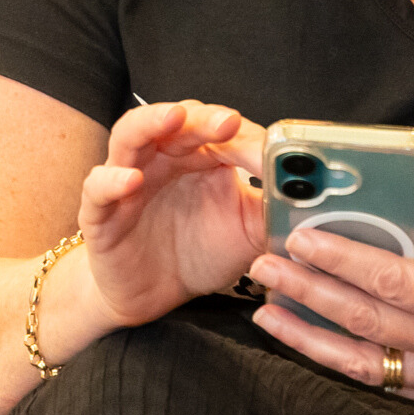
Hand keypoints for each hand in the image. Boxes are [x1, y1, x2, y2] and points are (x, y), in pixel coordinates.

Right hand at [75, 100, 267, 327]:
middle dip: (203, 118)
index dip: (245, 137)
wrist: (152, 296)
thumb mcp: (247, 232)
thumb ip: (275, 209)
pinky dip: (112, 180)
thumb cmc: (198, 252)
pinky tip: (131, 181)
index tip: (272, 150)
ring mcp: (127, 178)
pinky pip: (98, 187)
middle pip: (177, 122)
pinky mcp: (100, 211)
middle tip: (228, 122)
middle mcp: (163, 158)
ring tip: (174, 119)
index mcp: (200, 156)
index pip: (220, 131)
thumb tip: (315, 194)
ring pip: (130, 135)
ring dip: (151, 123)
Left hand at [246, 199, 413, 408]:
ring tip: (265, 311)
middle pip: (367, 322)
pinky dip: (338, 360)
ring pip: (364, 364)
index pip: (392, 283)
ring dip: (309, 337)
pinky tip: (305, 336)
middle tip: (263, 266)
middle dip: (308, 292)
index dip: (343, 260)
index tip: (302, 237)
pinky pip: (381, 381)